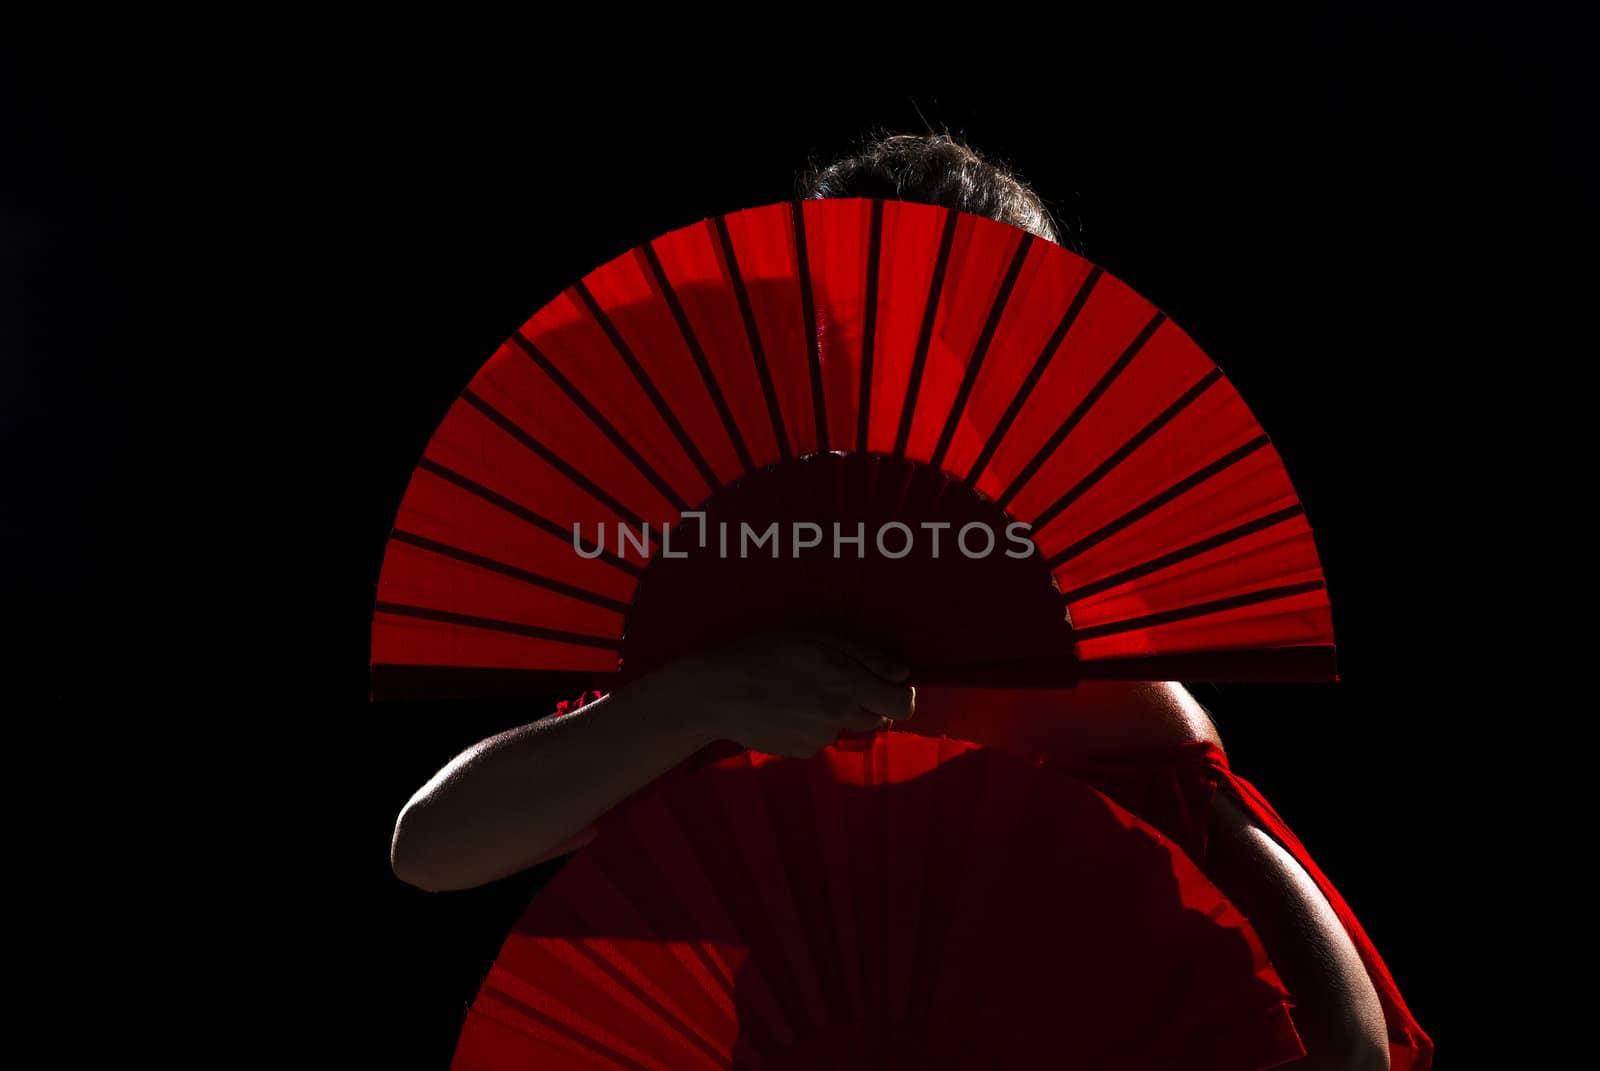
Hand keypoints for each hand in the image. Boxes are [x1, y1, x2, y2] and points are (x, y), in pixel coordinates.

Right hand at [654, 630, 915, 757]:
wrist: (718, 694)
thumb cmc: (766, 653)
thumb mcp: (816, 639)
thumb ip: (864, 656)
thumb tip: (902, 674)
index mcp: (846, 684)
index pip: (902, 704)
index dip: (902, 693)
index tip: (888, 682)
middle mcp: (839, 716)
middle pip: (879, 717)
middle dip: (868, 700)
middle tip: (838, 680)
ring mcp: (821, 739)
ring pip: (847, 725)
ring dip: (838, 711)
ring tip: (802, 692)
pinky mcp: (803, 753)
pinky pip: (822, 738)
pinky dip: (814, 725)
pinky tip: (788, 710)